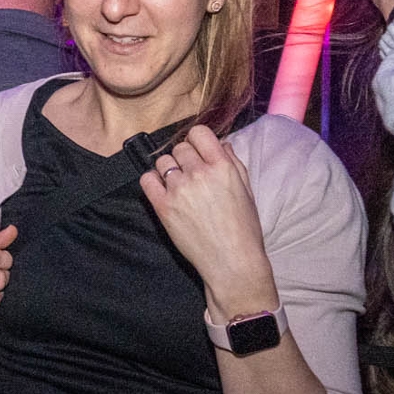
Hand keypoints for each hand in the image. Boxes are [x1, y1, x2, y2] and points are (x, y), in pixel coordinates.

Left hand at [138, 126, 277, 320]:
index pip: (198, 132)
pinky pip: (147, 179)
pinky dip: (153, 181)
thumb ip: (233, 163)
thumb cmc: (243, 228)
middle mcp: (199, 174)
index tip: (199, 151)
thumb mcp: (247, 190)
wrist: (232, 261)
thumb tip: (221, 143)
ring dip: (169, 170)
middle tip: (191, 174)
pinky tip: (163, 190)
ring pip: (162, 161)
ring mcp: (178, 189)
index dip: (197, 140)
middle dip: (184, 158)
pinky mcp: (163, 206)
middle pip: (179, 147)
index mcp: (222, 167)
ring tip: (179, 186)